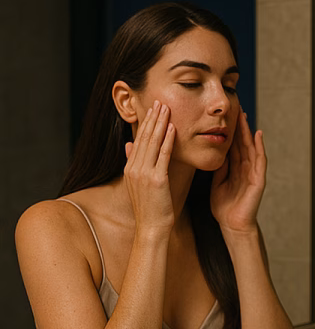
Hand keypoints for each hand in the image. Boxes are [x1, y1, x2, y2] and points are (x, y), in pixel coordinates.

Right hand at [124, 101, 174, 233]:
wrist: (152, 228)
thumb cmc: (151, 208)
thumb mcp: (139, 183)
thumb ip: (134, 162)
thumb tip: (128, 144)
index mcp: (130, 168)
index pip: (138, 140)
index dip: (146, 123)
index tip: (152, 109)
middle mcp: (134, 168)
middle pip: (144, 137)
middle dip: (152, 118)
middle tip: (159, 100)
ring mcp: (144, 173)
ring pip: (152, 143)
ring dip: (160, 124)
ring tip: (166, 108)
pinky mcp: (156, 180)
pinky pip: (163, 156)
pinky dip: (168, 141)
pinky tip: (173, 128)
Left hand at [211, 111, 266, 234]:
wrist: (232, 225)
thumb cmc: (224, 207)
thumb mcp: (216, 182)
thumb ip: (218, 167)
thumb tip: (212, 150)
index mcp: (234, 168)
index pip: (232, 144)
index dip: (228, 129)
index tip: (222, 114)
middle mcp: (245, 167)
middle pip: (242, 142)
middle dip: (238, 125)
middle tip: (234, 106)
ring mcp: (253, 173)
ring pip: (251, 147)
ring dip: (248, 131)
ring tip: (244, 115)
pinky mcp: (259, 179)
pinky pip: (260, 160)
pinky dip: (260, 147)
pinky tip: (257, 135)